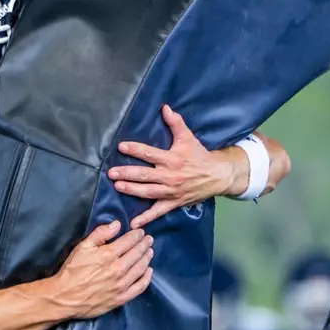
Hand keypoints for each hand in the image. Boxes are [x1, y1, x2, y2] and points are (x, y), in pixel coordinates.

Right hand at [49, 220, 153, 318]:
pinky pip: (139, 287)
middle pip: (137, 253)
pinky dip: (147, 278)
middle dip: (144, 244)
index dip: (137, 235)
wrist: (65, 297)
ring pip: (141, 268)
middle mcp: (118, 269)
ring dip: (147, 258)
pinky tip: (149, 272)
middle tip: (149, 240)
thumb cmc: (72, 271)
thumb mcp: (82, 247)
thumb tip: (117, 225)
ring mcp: (121, 285)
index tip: (141, 232)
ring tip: (150, 252)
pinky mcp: (121, 298)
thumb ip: (100, 234)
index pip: (129, 241)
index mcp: (109, 254)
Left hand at [108, 105, 247, 226]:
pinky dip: (146, 218)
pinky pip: (158, 211)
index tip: (121, 147)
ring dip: (132, 190)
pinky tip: (133, 222)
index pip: (150, 153)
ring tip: (117, 186)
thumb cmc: (199, 155)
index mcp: (172, 159)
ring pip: (148, 192)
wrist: (217, 175)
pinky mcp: (173, 202)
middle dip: (127, 173)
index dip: (135, 149)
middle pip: (145, 175)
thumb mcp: (188, 137)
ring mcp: (171, 191)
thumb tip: (164, 107)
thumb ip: (175, 123)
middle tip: (112, 172)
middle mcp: (170, 176)